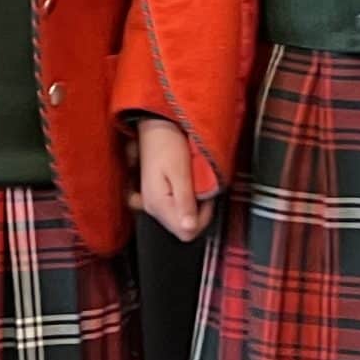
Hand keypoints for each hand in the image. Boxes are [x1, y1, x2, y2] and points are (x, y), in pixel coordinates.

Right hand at [130, 118, 210, 242]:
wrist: (155, 126)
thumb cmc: (167, 144)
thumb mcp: (180, 172)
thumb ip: (185, 202)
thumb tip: (190, 229)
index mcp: (158, 204)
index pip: (186, 233)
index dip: (202, 219)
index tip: (208, 198)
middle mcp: (152, 207)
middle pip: (182, 227)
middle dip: (198, 212)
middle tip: (202, 187)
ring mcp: (152, 202)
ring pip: (179, 218)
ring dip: (192, 204)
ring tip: (194, 182)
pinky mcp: (155, 195)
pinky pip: (174, 207)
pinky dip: (185, 198)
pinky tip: (186, 183)